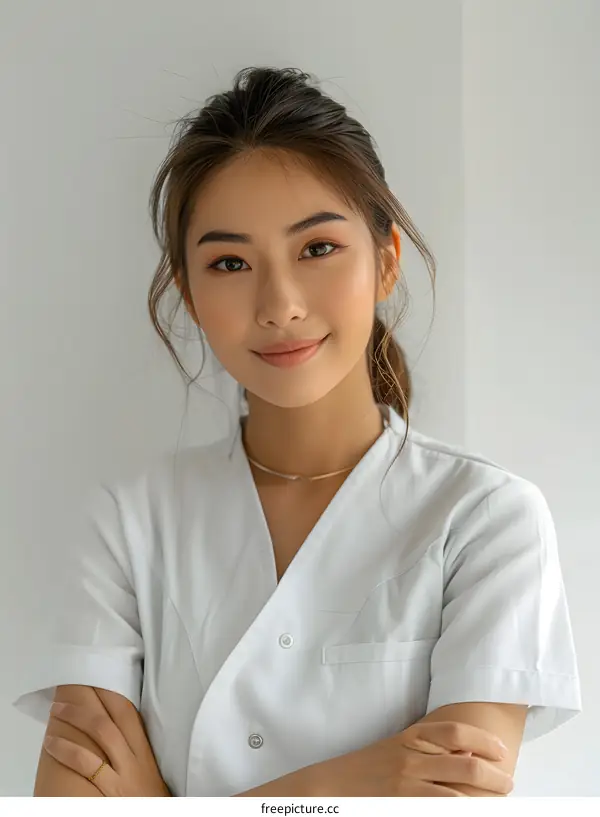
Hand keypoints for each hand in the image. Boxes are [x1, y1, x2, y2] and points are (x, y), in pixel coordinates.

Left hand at [43, 693, 170, 796]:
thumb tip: (113, 737)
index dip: (111, 694)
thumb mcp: (148, 775)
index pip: (129, 713)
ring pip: (101, 733)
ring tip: (57, 710)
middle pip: (114, 718)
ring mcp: (124, 773)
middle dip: (91, 700)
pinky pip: (87, 764)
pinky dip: (67, 750)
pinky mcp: (112, 790)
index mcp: (145, 752)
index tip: (95, 682)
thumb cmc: (148, 803)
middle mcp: (136, 758)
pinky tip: (52, 743)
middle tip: (68, 693)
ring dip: (75, 717)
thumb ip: (135, 756)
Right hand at [310, 720, 512, 796]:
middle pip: (465, 763)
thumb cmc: (368, 767)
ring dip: (485, 800)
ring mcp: (408, 784)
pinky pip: (441, 810)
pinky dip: (461, 811)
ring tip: (500, 804)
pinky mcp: (403, 804)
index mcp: (411, 737)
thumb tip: (464, 751)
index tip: (502, 751)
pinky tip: (473, 812)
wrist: (332, 785)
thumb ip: (426, 747)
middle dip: (494, 775)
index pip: (455, 732)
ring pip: (459, 793)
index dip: (483, 740)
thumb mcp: (396, 747)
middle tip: (508, 783)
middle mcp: (412, 758)